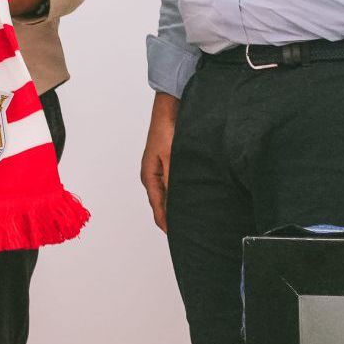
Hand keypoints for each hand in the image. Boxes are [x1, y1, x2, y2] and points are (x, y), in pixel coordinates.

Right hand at [140, 93, 180, 232]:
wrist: (169, 108)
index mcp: (149, 177)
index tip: (179, 235)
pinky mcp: (169, 164)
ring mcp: (161, 170)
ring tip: (194, 215)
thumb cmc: (167, 129)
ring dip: (178, 205)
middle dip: (173, 217)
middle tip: (190, 229)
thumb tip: (176, 203)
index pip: (157, 208)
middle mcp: (153, 176)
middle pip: (162, 204)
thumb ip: (174, 180)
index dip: (167, 223)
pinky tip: (193, 195)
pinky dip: (181, 193)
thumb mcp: (172, 157)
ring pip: (168, 195)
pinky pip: (174, 185)